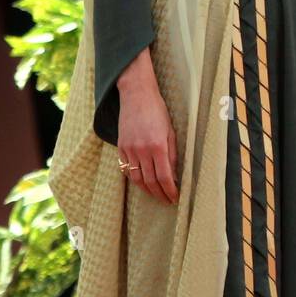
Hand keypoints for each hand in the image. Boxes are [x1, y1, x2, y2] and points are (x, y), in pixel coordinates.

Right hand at [116, 47, 178, 204]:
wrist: (136, 96)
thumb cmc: (158, 111)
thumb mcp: (171, 131)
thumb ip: (173, 153)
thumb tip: (175, 174)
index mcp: (158, 146)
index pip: (164, 176)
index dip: (170, 190)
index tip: (175, 198)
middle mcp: (142, 150)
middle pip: (150, 181)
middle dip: (159, 194)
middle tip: (167, 200)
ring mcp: (129, 150)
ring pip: (136, 179)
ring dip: (147, 190)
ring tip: (156, 194)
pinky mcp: (121, 147)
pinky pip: (126, 169)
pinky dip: (134, 179)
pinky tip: (142, 182)